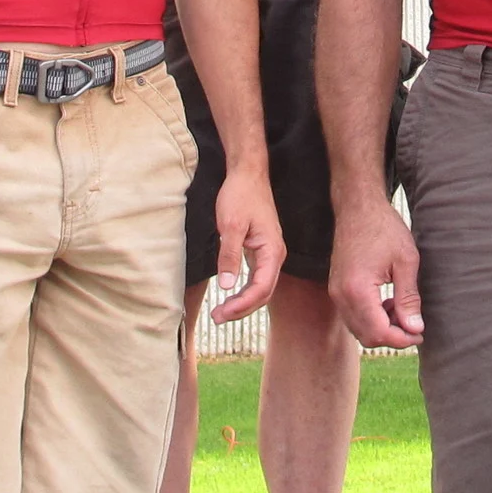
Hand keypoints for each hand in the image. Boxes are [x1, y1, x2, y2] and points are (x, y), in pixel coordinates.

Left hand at [207, 164, 285, 322]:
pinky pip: (256, 278)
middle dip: (241, 309)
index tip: (223, 313)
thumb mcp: (231, 225)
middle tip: (217, 318)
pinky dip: (243, 291)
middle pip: (263, 293)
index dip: (243, 305)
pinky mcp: (260, 250)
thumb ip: (230, 255)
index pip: (261, 288)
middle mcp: (274, 255)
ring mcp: (268, 254)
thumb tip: (226, 285)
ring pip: (260, 287)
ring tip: (220, 313)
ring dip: (242, 303)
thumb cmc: (241, 195)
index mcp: (272, 250)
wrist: (248, 174)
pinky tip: (230, 297)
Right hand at [328, 198, 423, 347]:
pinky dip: (371, 319)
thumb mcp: (406, 261)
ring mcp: (336, 293)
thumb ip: (409, 298)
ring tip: (402, 310)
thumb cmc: (384, 228)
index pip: (379, 332)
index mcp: (358, 289)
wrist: (358, 207)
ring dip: (382, 329)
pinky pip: (353, 317)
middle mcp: (341, 295)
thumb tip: (415, 328)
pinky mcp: (336, 289)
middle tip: (414, 325)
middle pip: (367, 337)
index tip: (420, 333)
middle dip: (393, 337)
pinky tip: (387, 303)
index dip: (402, 339)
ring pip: (359, 330)